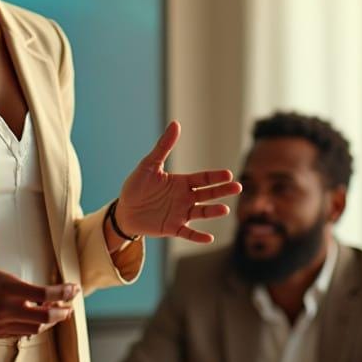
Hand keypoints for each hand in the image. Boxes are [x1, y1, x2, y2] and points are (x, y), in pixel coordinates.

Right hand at [0, 267, 78, 338]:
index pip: (44, 294)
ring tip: (56, 311)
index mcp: (8, 289)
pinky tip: (38, 317)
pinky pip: (22, 332)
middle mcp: (4, 308)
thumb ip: (30, 290)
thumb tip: (55, 300)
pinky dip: (34, 325)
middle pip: (44, 317)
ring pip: (36, 328)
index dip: (63, 293)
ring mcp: (0, 324)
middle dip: (61, 313)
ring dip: (50, 320)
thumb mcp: (8, 278)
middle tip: (69, 307)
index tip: (74, 289)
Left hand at [115, 121, 240, 243]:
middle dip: (222, 191)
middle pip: (207, 194)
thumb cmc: (137, 186)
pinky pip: (188, 233)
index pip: (203, 178)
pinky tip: (209, 237)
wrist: (124, 210)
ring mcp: (180, 214)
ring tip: (224, 209)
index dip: (215, 177)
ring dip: (212, 212)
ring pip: (201, 213)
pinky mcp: (172, 228)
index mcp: (181, 182)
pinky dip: (198, 236)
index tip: (228, 174)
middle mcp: (185, 198)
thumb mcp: (149, 165)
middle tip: (238, 187)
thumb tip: (176, 124)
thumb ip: (163, 147)